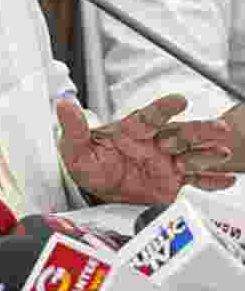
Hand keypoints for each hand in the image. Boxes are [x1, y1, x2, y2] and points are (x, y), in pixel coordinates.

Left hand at [57, 94, 234, 204]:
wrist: (99, 190)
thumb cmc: (90, 164)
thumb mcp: (75, 149)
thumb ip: (73, 128)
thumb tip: (63, 104)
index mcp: (132, 131)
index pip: (149, 117)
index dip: (164, 108)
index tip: (179, 100)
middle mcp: (154, 143)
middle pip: (180, 134)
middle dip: (199, 131)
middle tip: (219, 128)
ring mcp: (167, 162)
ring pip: (192, 154)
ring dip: (209, 153)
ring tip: (224, 152)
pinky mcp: (174, 181)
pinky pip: (196, 180)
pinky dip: (212, 180)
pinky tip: (227, 179)